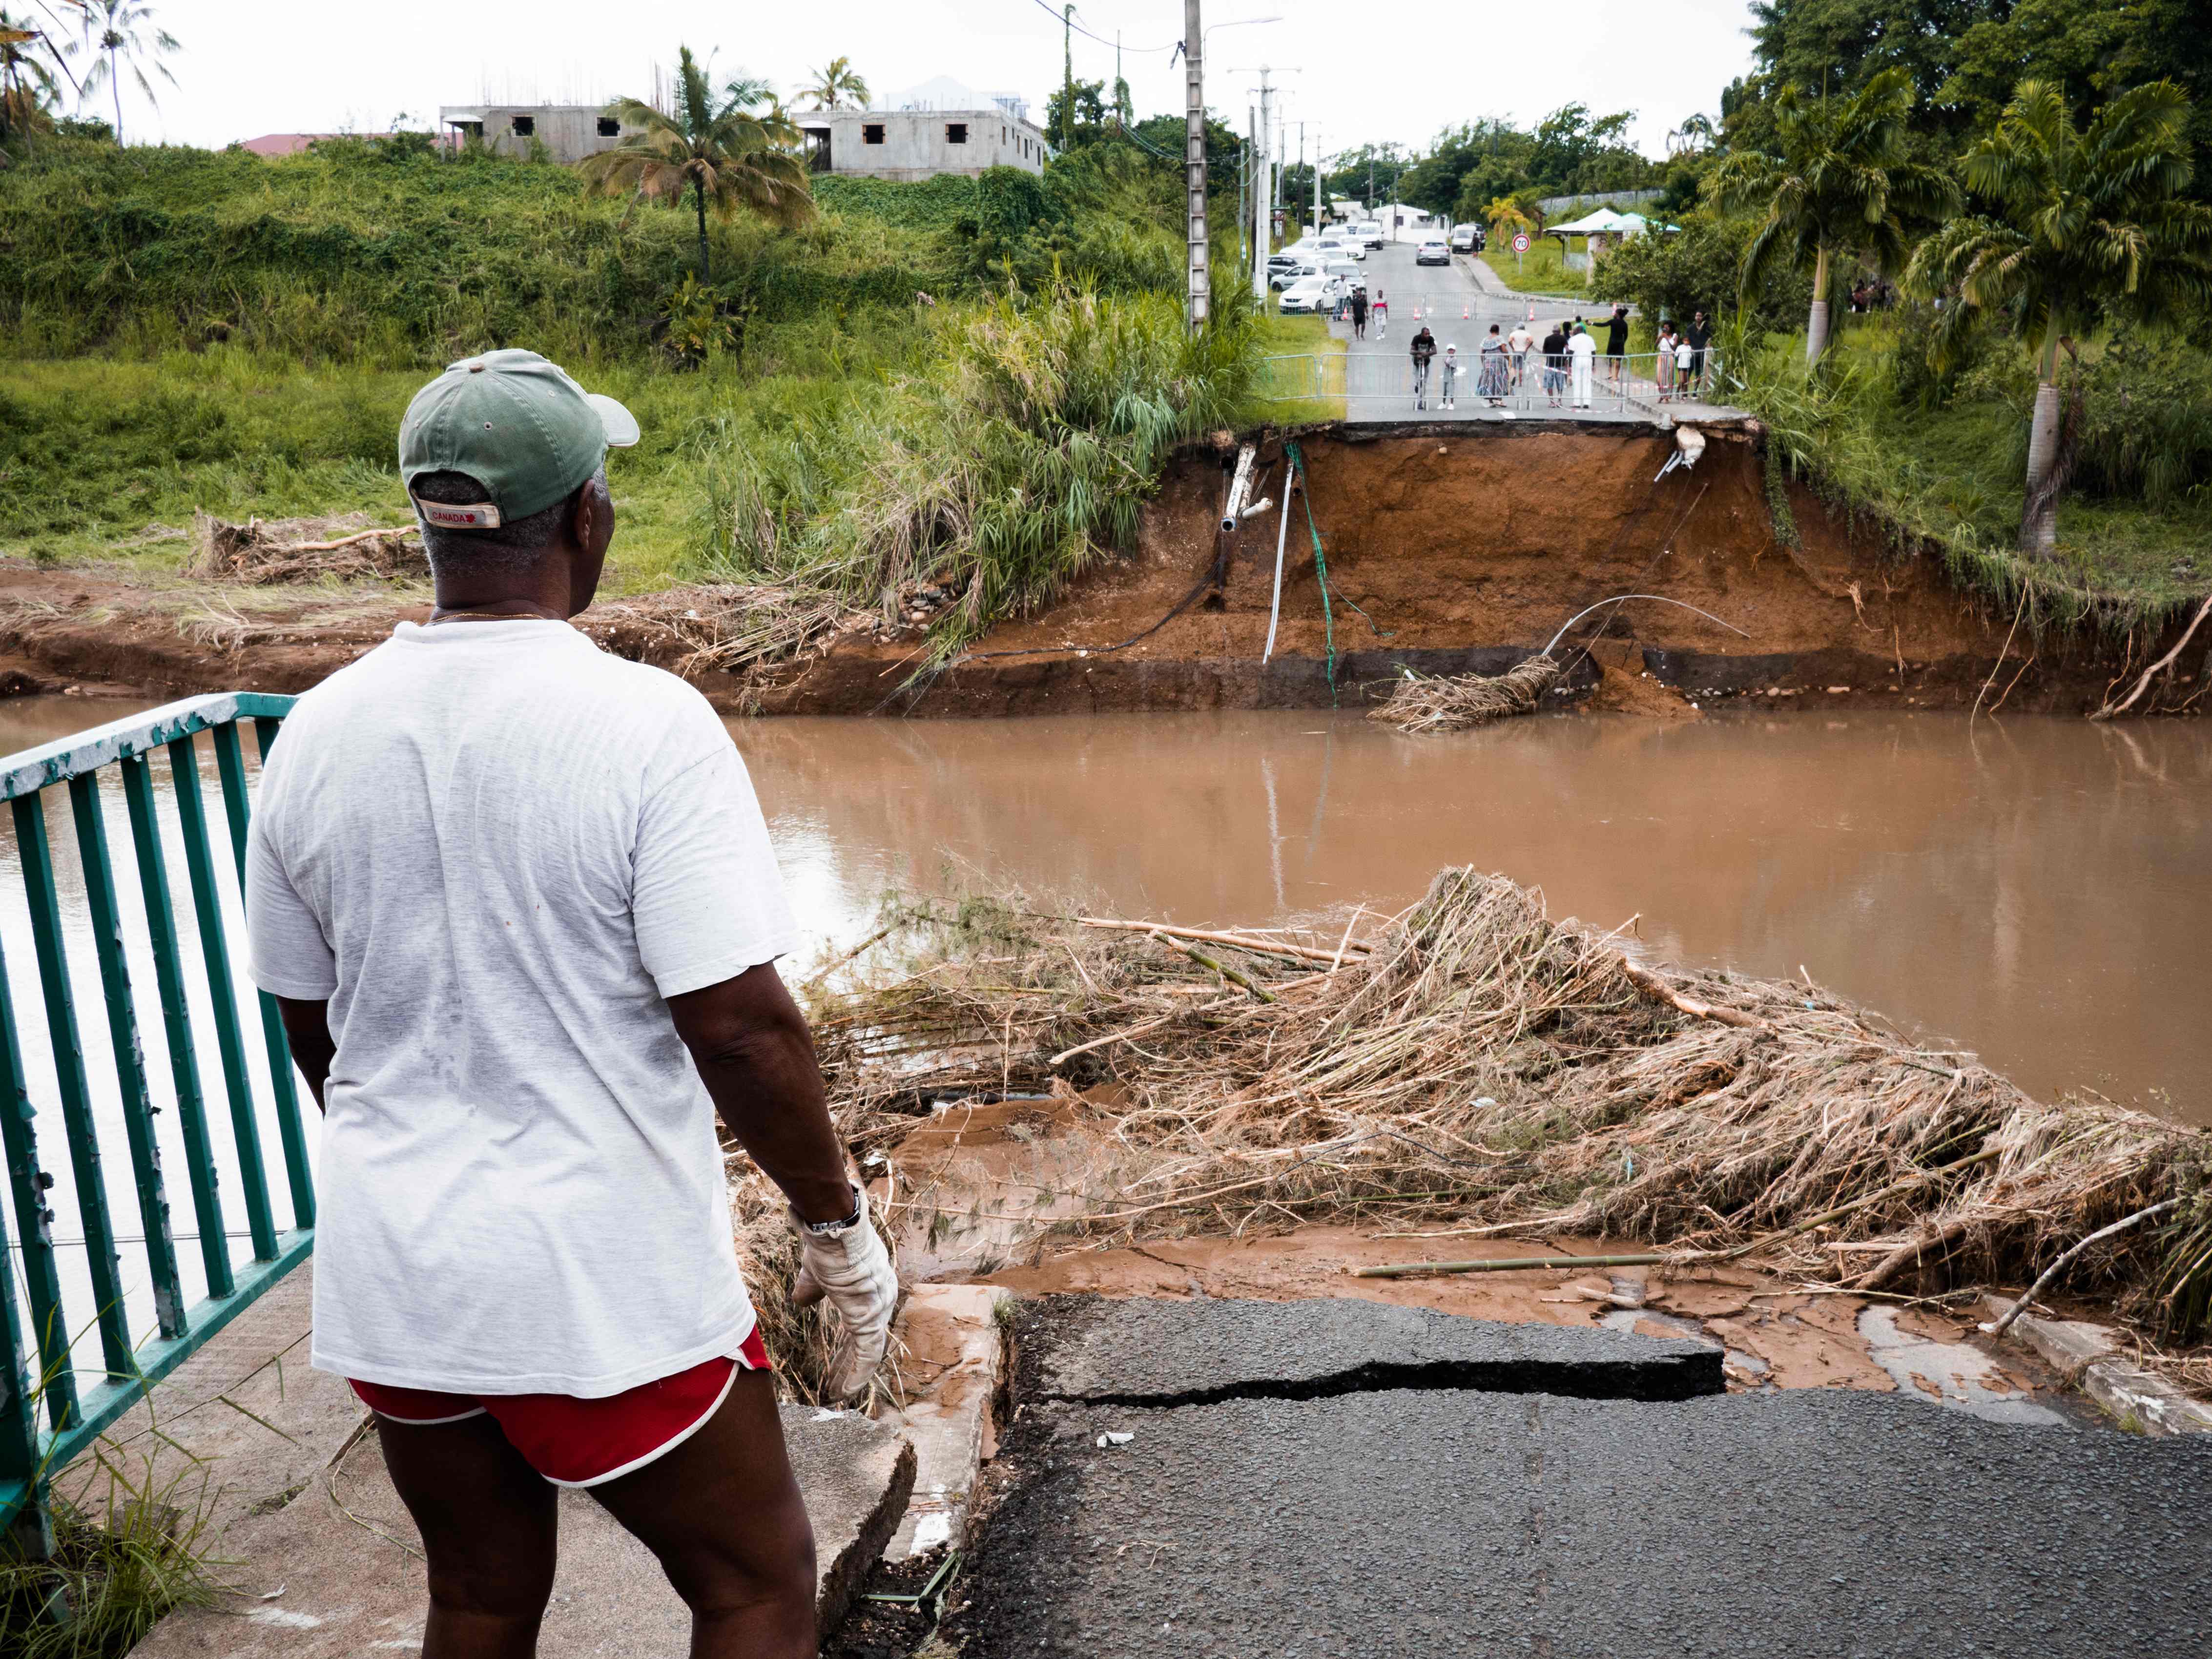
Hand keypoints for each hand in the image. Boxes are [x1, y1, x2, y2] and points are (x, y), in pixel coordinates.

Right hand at [789, 1183, 899, 1401]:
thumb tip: (801, 1300)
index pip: (863, 1327)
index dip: (849, 1350)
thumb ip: (812, 1289)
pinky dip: (856, 1373)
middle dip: (849, 1367)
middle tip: (836, 1388)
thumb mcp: (816, 1273)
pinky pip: (867, 1353)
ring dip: (851, 1375)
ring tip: (837, 1395)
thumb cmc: (826, 1245)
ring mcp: (879, 1309)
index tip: (838, 1367)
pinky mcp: (870, 1316)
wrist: (832, 1229)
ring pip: (867, 1352)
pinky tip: (845, 1390)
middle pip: (866, 1343)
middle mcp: (882, 1300)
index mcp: (871, 1290)